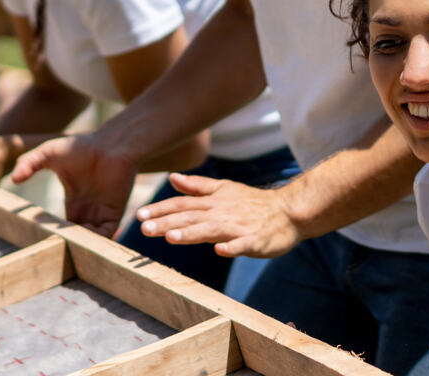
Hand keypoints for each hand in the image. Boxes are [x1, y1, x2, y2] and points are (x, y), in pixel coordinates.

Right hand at [11, 133, 136, 237]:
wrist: (110, 144)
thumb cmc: (80, 146)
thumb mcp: (48, 153)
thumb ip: (29, 163)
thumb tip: (13, 178)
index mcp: (73, 200)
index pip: (61, 225)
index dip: (51, 232)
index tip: (39, 236)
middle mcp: (87, 210)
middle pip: (76, 236)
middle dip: (66, 243)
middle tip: (52, 246)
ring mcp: (101, 212)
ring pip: (90, 239)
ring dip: (81, 244)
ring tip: (68, 241)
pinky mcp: (113, 213)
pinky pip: (106, 235)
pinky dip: (96, 240)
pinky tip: (84, 234)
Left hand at [133, 172, 299, 258]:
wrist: (289, 211)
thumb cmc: (253, 203)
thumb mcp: (224, 189)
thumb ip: (197, 186)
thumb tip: (173, 178)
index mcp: (212, 202)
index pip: (181, 205)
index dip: (160, 209)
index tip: (139, 215)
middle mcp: (221, 212)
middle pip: (190, 218)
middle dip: (166, 223)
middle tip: (144, 228)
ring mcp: (238, 227)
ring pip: (211, 230)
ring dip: (191, 234)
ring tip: (171, 238)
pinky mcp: (255, 240)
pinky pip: (242, 244)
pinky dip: (232, 247)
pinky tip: (220, 251)